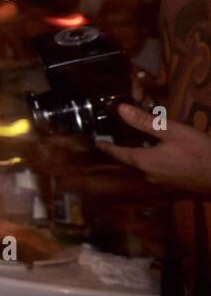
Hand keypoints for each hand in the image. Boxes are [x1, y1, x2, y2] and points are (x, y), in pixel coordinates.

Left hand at [96, 103, 210, 193]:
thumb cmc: (199, 151)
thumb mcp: (172, 131)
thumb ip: (145, 122)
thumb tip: (120, 109)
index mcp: (144, 162)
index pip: (118, 154)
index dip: (107, 147)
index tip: (97, 143)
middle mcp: (149, 175)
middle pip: (130, 162)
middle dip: (121, 152)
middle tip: (114, 139)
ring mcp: (163, 182)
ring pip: (143, 168)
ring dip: (137, 157)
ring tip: (134, 144)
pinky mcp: (175, 186)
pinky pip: (156, 172)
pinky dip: (151, 163)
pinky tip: (157, 154)